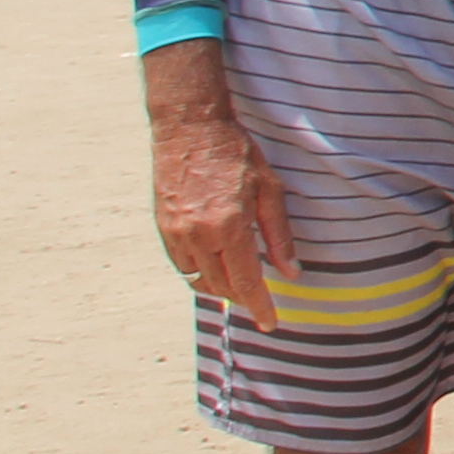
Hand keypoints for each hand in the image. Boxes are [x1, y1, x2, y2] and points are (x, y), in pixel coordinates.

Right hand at [144, 48, 294, 329]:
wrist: (190, 129)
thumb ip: (279, 235)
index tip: (269, 323)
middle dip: (242, 298)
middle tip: (259, 301)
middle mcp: (198, 235)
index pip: (245, 281)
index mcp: (229, 226)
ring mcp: (176, 233)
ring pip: (198, 280)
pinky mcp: (163, 227)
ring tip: (240, 286)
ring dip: (220, 289)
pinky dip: (200, 274)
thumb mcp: (270, 190)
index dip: (259, 305)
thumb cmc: (236, 155)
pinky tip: (216, 268)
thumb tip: (290, 273)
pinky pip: (182, 265)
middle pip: (221, 286)